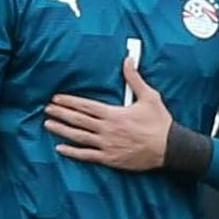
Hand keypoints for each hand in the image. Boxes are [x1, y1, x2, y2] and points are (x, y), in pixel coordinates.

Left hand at [45, 59, 171, 170]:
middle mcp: (106, 129)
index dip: (68, 101)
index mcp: (113, 114)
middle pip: (77, 120)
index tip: (56, 98)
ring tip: (48, 124)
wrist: (170, 148)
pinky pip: (87, 155)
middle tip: (47, 109)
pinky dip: (73, 152)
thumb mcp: (150, 97)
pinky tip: (61, 149)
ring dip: (62, 130)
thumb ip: (135, 79)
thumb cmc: (160, 123)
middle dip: (60, 113)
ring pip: (78, 137)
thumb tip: (128, 60)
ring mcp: (107, 145)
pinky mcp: (111, 158)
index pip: (85, 105)